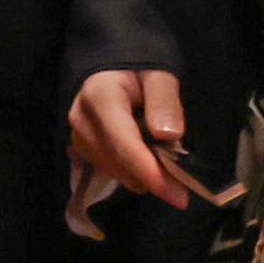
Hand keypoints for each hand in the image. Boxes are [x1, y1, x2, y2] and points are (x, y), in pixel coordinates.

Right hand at [70, 67, 191, 209]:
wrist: (110, 66)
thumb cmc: (138, 67)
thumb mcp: (159, 73)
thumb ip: (163, 100)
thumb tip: (168, 135)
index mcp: (99, 97)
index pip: (125, 144)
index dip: (151, 173)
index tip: (179, 196)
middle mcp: (82, 121)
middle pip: (121, 164)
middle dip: (155, 175)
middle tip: (185, 174)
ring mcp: (78, 137)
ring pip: (118, 172)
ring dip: (145, 172)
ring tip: (164, 152)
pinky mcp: (81, 149)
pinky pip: (112, 170)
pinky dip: (134, 169)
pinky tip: (148, 153)